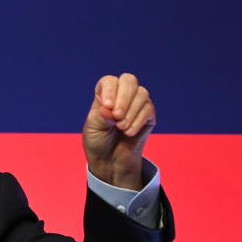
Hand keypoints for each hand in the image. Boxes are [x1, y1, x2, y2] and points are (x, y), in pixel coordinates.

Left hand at [83, 73, 155, 189]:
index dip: (110, 90)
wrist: (110, 161)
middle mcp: (122, 96)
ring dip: (131, 112)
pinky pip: (148, 109)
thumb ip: (102, 115)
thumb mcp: (93, 127)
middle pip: (129, 80)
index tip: (107, 107)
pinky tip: (128, 133)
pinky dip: (137, 121)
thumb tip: (110, 107)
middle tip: (117, 116)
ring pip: (141, 94)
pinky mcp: (148, 116)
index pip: (109, 81)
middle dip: (124, 98)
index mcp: (105, 95)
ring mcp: (136, 104)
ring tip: (120, 128)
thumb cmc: (98, 141)